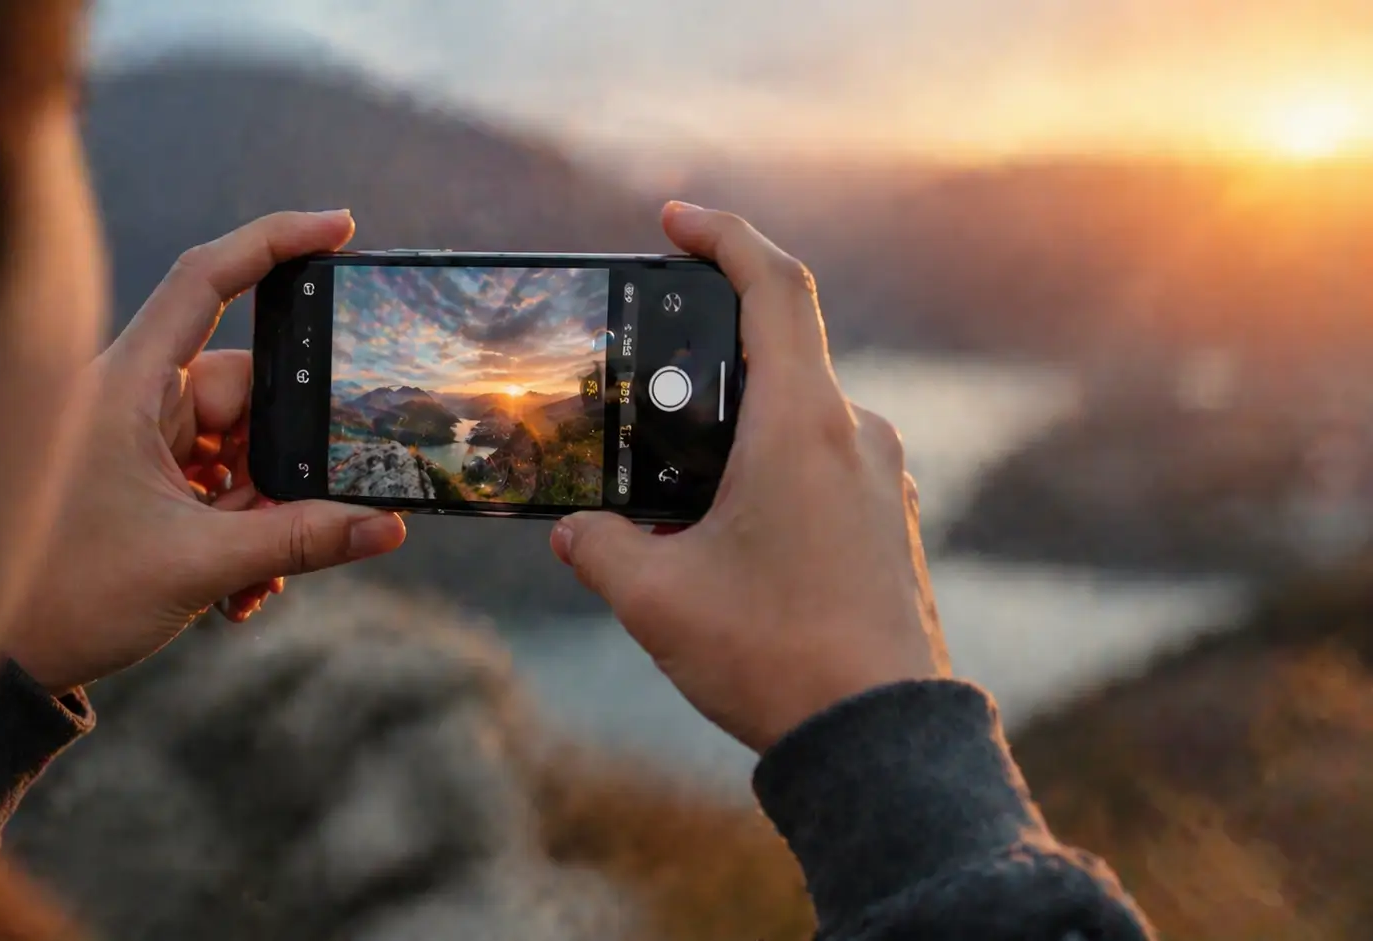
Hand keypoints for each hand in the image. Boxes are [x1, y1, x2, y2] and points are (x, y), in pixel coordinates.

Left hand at [6, 210, 406, 693]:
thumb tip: (384, 525)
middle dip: (284, 462)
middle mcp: (133, 400)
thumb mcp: (197, 565)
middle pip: (248, 391)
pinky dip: (241, 528)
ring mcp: (139, 442)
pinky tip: (238, 590)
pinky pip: (219, 483)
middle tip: (302, 522)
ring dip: (263, 512)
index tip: (339, 227)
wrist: (5, 664)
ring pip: (241, 447)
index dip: (272, 242)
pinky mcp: (145, 481)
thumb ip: (298, 541)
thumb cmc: (66, 597)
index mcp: (127, 387)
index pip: (204, 282)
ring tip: (253, 580)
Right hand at [551, 202, 948, 752]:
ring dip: (734, 435)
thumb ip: (599, 547)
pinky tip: (728, 538)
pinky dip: (770, 475)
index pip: (774, 286)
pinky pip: (824, 466)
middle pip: (779, 355)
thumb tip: (576, 531)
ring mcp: (884, 478)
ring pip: (798, 420)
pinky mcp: (891, 522)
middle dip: (704, 366)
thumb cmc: (773, 658)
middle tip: (643, 399)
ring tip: (677, 498)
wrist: (878, 739)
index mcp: (803, 424)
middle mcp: (856, 434)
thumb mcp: (655, 599)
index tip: (675, 219)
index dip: (723, 235)